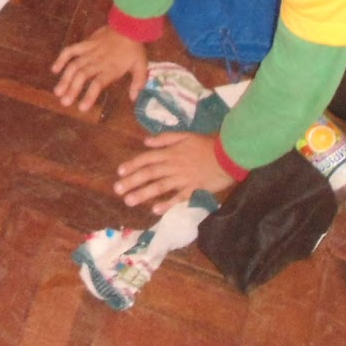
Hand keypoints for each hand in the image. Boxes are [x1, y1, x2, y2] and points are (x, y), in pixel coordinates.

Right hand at [51, 26, 147, 110]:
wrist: (128, 25)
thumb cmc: (134, 47)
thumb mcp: (141, 65)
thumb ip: (138, 82)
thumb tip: (133, 98)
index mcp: (112, 68)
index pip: (98, 84)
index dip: (89, 96)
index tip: (81, 108)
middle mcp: (98, 61)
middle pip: (82, 76)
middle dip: (72, 89)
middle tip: (64, 102)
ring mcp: (89, 51)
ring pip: (74, 65)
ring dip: (65, 78)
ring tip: (58, 91)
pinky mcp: (85, 43)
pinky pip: (71, 50)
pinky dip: (62, 58)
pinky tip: (55, 69)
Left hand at [113, 132, 234, 213]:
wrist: (228, 154)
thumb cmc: (207, 144)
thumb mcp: (185, 135)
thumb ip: (165, 138)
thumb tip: (145, 142)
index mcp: (171, 152)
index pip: (147, 158)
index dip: (133, 165)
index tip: (120, 172)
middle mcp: (173, 165)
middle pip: (149, 173)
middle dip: (132, 181)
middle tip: (117, 189)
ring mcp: (183, 178)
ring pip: (159, 186)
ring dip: (143, 193)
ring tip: (129, 200)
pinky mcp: (193, 189)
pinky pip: (178, 197)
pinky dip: (166, 203)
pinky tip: (155, 210)